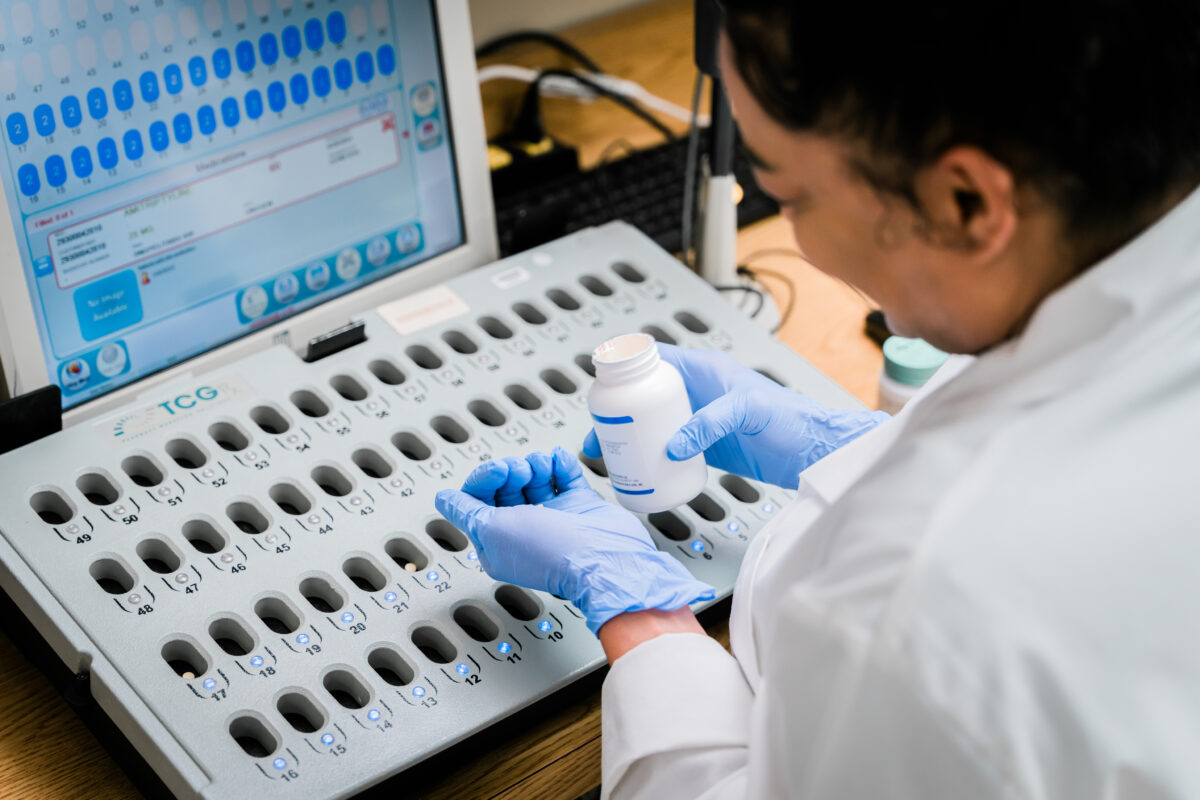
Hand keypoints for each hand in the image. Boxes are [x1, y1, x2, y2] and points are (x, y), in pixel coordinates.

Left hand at [434, 447, 713, 632]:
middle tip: (520, 472)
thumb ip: (465, 510)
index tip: (499, 473)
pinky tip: (559, 465)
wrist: (604, 559)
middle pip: (505, 485)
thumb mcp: (492, 529)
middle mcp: (524, 530)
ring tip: (543, 470)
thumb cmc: (551, 552)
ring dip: (535, 464)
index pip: (478, 499)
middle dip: (511, 470)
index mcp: (497, 542)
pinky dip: (559, 464)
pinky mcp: (579, 506)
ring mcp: (553, 517)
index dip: (485, 479)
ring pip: (533, 477)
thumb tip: (444, 498)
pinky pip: (563, 475)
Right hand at [584, 343, 887, 488]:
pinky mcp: (705, 448)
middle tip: (599, 430)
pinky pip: (669, 450)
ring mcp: (699, 421)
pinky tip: (641, 469)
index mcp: (704, 370)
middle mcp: (697, 393)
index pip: (655, 358)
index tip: (601, 383)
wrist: (814, 451)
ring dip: (630, 437)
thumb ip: (710, 423)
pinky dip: (651, 458)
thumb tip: (674, 446)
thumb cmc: (792, 418)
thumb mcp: (747, 410)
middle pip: (645, 396)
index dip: (625, 366)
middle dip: (617, 411)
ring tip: (610, 454)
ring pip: (653, 424)